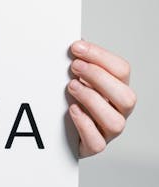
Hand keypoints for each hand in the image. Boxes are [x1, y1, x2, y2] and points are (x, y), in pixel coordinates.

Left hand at [67, 39, 135, 157]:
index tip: (76, 47)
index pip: (122, 70)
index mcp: (117, 88)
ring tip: (71, 87)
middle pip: (126, 97)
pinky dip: (84, 124)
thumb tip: (73, 40)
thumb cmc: (71, 96)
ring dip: (92, 100)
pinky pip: (97, 143)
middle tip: (74, 67)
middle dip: (99, 78)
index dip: (100, 56)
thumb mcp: (75, 75)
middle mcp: (118, 111)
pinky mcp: (93, 146)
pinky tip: (72, 109)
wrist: (59, 128)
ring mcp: (108, 131)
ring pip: (115, 121)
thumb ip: (79, 60)